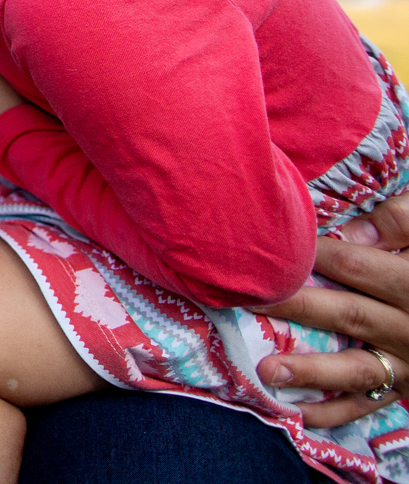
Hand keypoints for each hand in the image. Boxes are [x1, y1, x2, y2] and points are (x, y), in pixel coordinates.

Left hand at [256, 194, 408, 426]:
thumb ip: (401, 224)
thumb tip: (352, 232)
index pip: (358, 267)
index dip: (311, 255)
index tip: (267, 248)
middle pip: (349, 314)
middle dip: (294, 306)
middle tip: (244, 301)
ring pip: (357, 369)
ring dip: (310, 371)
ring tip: (265, 370)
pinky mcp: (404, 389)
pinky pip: (366, 405)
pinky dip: (331, 412)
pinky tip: (293, 410)